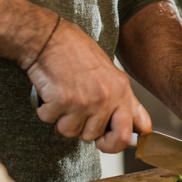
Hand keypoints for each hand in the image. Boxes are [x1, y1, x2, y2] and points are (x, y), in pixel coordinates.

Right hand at [27, 19, 151, 152]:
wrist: (49, 37)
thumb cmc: (76, 52)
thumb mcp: (109, 73)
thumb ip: (120, 100)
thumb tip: (136, 130)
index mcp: (121, 90)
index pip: (128, 132)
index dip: (116, 144)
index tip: (106, 142)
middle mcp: (106, 97)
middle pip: (96, 137)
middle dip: (83, 131)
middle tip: (75, 113)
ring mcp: (85, 101)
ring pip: (71, 132)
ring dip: (62, 119)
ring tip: (62, 96)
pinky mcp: (62, 102)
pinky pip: (51, 121)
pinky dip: (45, 110)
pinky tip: (50, 92)